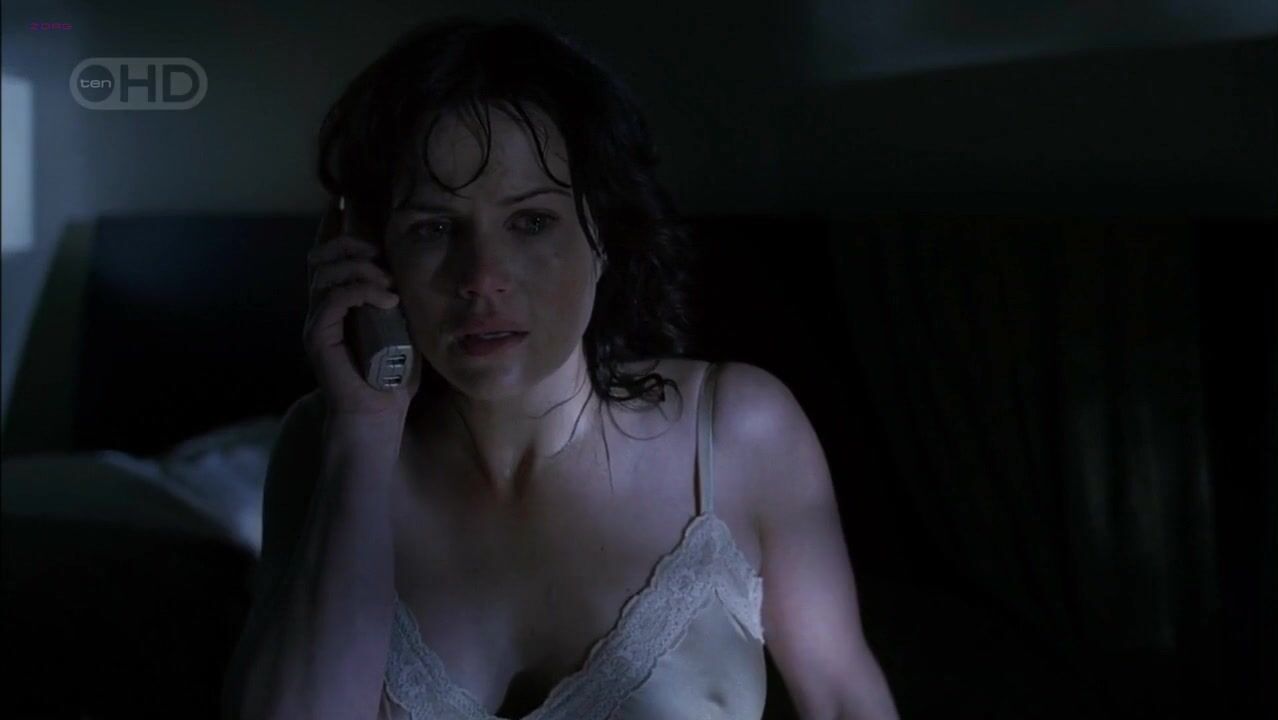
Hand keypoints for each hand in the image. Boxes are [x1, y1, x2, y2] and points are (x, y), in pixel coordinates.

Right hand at [303, 197, 420, 421]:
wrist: (376, 419)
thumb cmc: (393, 378)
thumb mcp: (406, 327)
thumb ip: (403, 297)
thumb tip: (420, 266)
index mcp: (340, 301)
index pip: (330, 253)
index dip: (335, 224)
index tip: (347, 200)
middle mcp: (322, 307)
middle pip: (322, 254)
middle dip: (352, 244)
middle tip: (381, 253)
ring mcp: (317, 322)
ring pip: (325, 272)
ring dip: (360, 267)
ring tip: (389, 281)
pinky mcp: (317, 338)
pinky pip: (332, 299)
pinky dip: (359, 291)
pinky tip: (386, 298)